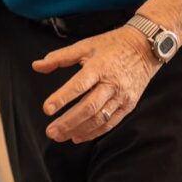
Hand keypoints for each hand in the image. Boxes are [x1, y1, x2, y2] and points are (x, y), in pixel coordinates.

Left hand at [32, 26, 159, 142]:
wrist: (145, 48)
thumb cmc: (111, 45)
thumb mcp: (84, 45)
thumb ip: (59, 57)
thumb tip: (36, 66)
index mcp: (99, 67)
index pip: (78, 85)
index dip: (62, 98)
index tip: (47, 109)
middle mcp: (111, 84)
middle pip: (88, 108)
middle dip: (68, 122)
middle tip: (51, 132)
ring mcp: (122, 96)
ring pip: (99, 118)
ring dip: (79, 130)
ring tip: (61, 137)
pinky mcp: (129, 105)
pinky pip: (111, 122)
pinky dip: (95, 132)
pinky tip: (79, 136)